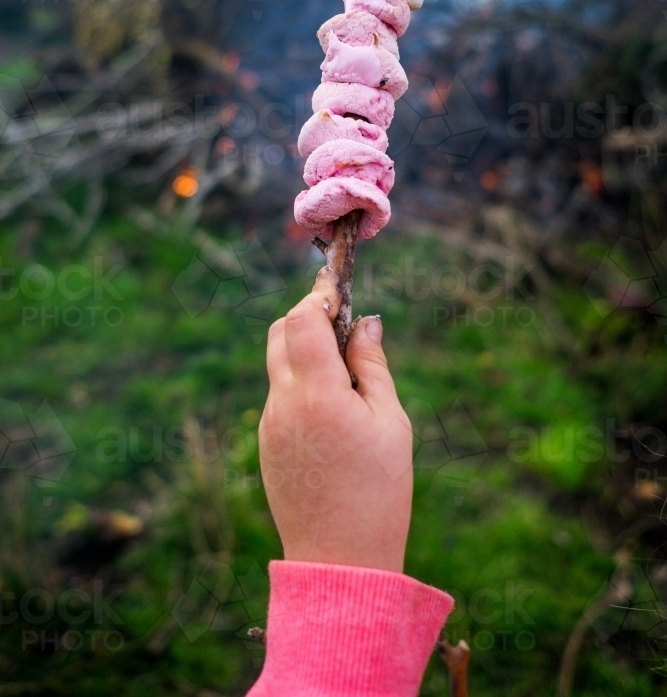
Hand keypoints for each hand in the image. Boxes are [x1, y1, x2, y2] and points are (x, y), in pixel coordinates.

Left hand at [259, 267, 412, 572]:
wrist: (339, 559)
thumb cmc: (378, 491)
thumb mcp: (391, 422)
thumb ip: (373, 365)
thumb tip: (366, 321)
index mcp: (317, 394)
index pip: (301, 319)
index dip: (319, 296)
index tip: (339, 289)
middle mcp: (283, 403)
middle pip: (279, 332)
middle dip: (307, 315)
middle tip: (343, 320)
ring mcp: (269, 423)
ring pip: (277, 362)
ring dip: (303, 348)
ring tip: (345, 366)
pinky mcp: (267, 442)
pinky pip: (279, 394)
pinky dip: (300, 380)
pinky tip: (333, 403)